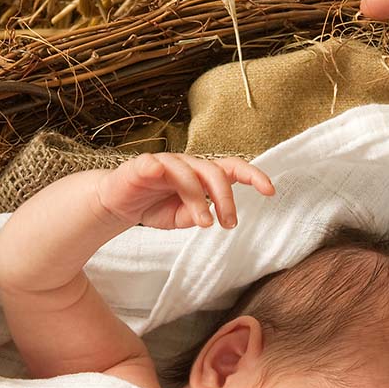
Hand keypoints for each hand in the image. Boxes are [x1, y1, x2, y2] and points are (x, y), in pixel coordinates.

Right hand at [94, 152, 273, 229]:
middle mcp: (187, 165)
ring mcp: (164, 163)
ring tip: (204, 223)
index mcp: (201, 175)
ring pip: (188, 174)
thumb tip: (207, 217)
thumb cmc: (154, 207)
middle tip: (229, 224)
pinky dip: (155, 166)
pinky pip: (150, 164)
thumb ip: (195, 216)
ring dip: (199, 199)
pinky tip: (157, 172)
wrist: (118, 203)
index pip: (231, 169)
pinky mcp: (140, 167)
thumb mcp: (180, 219)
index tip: (270, 191)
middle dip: (226, 199)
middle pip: (214, 173)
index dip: (252, 176)